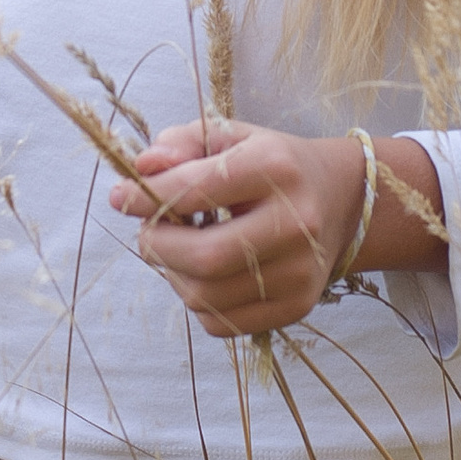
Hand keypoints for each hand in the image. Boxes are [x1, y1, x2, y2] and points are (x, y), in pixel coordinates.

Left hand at [110, 117, 446, 338]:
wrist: (339, 201)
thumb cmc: (272, 164)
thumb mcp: (230, 137)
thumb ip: (182, 143)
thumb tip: (143, 168)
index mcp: (277, 168)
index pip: (199, 189)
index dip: (148, 197)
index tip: (121, 196)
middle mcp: (296, 223)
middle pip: (203, 256)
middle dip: (157, 246)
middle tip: (148, 231)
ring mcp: (300, 272)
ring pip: (206, 296)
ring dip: (174, 274)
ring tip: (179, 249)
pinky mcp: (296, 307)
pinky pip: (221, 322)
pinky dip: (198, 301)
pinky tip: (204, 274)